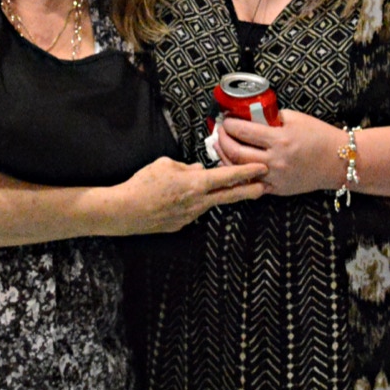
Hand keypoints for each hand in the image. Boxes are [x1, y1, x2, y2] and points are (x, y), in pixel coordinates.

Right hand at [116, 157, 266, 233]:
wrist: (125, 211)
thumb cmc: (143, 184)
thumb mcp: (164, 165)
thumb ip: (185, 167)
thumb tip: (196, 170)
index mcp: (195, 184)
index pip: (228, 177)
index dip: (246, 172)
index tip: (261, 169)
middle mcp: (198, 202)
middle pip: (229, 196)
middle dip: (249, 191)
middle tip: (264, 187)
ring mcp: (191, 216)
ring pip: (209, 202)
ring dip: (215, 195)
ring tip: (207, 187)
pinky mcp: (181, 224)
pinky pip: (192, 210)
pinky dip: (191, 202)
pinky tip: (176, 198)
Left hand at [214, 109, 342, 195]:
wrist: (339, 161)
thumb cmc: (319, 136)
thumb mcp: (296, 118)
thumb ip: (271, 117)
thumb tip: (249, 115)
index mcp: (281, 140)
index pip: (244, 132)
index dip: (229, 124)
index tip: (225, 119)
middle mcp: (276, 161)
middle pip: (236, 153)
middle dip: (222, 140)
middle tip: (219, 132)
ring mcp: (275, 178)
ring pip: (240, 171)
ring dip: (225, 158)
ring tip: (219, 147)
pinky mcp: (277, 189)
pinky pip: (251, 184)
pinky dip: (238, 174)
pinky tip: (232, 165)